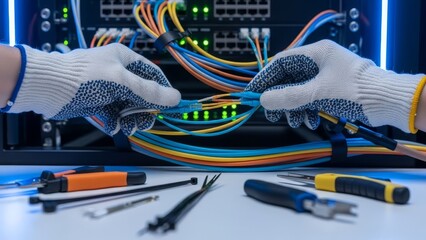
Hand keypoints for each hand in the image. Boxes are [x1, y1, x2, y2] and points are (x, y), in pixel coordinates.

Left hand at [9, 43, 180, 135]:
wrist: (49, 88)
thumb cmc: (83, 77)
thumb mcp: (121, 82)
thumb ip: (148, 91)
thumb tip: (174, 97)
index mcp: (125, 60)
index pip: (153, 75)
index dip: (162, 91)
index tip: (169, 106)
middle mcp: (118, 74)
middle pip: (142, 95)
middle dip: (145, 110)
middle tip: (145, 121)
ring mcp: (108, 90)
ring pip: (130, 107)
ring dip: (132, 119)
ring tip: (128, 127)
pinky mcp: (98, 103)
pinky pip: (115, 115)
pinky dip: (117, 122)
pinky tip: (115, 127)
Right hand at [245, 40, 424, 132]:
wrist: (387, 102)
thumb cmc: (354, 90)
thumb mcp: (316, 93)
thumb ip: (287, 97)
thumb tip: (263, 100)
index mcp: (316, 53)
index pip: (280, 62)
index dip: (264, 78)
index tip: (252, 92)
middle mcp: (319, 63)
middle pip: (289, 79)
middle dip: (280, 99)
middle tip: (273, 114)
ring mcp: (326, 77)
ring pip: (299, 92)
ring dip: (295, 108)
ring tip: (297, 121)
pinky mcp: (332, 90)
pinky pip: (311, 99)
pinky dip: (308, 111)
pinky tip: (313, 122)